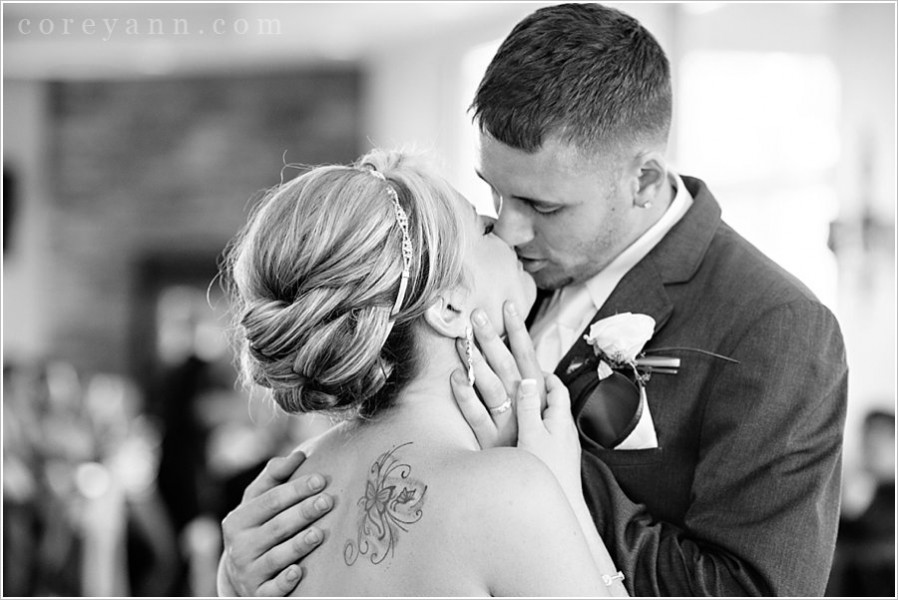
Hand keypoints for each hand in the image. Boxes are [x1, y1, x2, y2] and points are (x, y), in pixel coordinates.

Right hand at [218, 449, 332, 595]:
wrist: (240, 574)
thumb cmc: (257, 527)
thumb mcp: (257, 501)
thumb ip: (275, 476)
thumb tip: (298, 455)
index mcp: (238, 520)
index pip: (270, 501)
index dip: (296, 489)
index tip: (321, 480)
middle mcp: (239, 547)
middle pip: (276, 527)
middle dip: (302, 513)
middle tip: (328, 501)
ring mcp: (248, 573)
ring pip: (275, 557)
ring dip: (298, 545)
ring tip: (319, 533)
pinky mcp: (258, 595)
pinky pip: (271, 589)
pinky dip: (284, 581)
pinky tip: (298, 571)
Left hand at [450, 301, 546, 447]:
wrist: (541, 481)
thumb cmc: (540, 442)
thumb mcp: (544, 412)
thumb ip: (536, 388)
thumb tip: (535, 366)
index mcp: (538, 394)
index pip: (527, 354)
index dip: (517, 329)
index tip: (508, 305)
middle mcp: (524, 405)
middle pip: (506, 365)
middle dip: (492, 338)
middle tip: (477, 314)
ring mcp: (507, 423)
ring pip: (491, 387)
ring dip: (476, 362)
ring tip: (462, 340)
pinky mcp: (490, 441)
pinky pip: (476, 415)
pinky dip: (466, 396)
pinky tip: (455, 377)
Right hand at [515, 374, 581, 501]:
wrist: (562, 505)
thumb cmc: (548, 472)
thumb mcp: (532, 435)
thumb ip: (528, 408)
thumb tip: (527, 381)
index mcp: (561, 419)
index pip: (558, 387)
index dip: (543, 375)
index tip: (526, 368)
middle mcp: (565, 429)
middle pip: (554, 401)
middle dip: (538, 389)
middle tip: (520, 382)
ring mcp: (563, 444)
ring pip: (549, 417)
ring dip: (536, 407)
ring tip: (518, 403)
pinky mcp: (557, 457)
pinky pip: (546, 433)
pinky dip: (535, 425)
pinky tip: (522, 432)